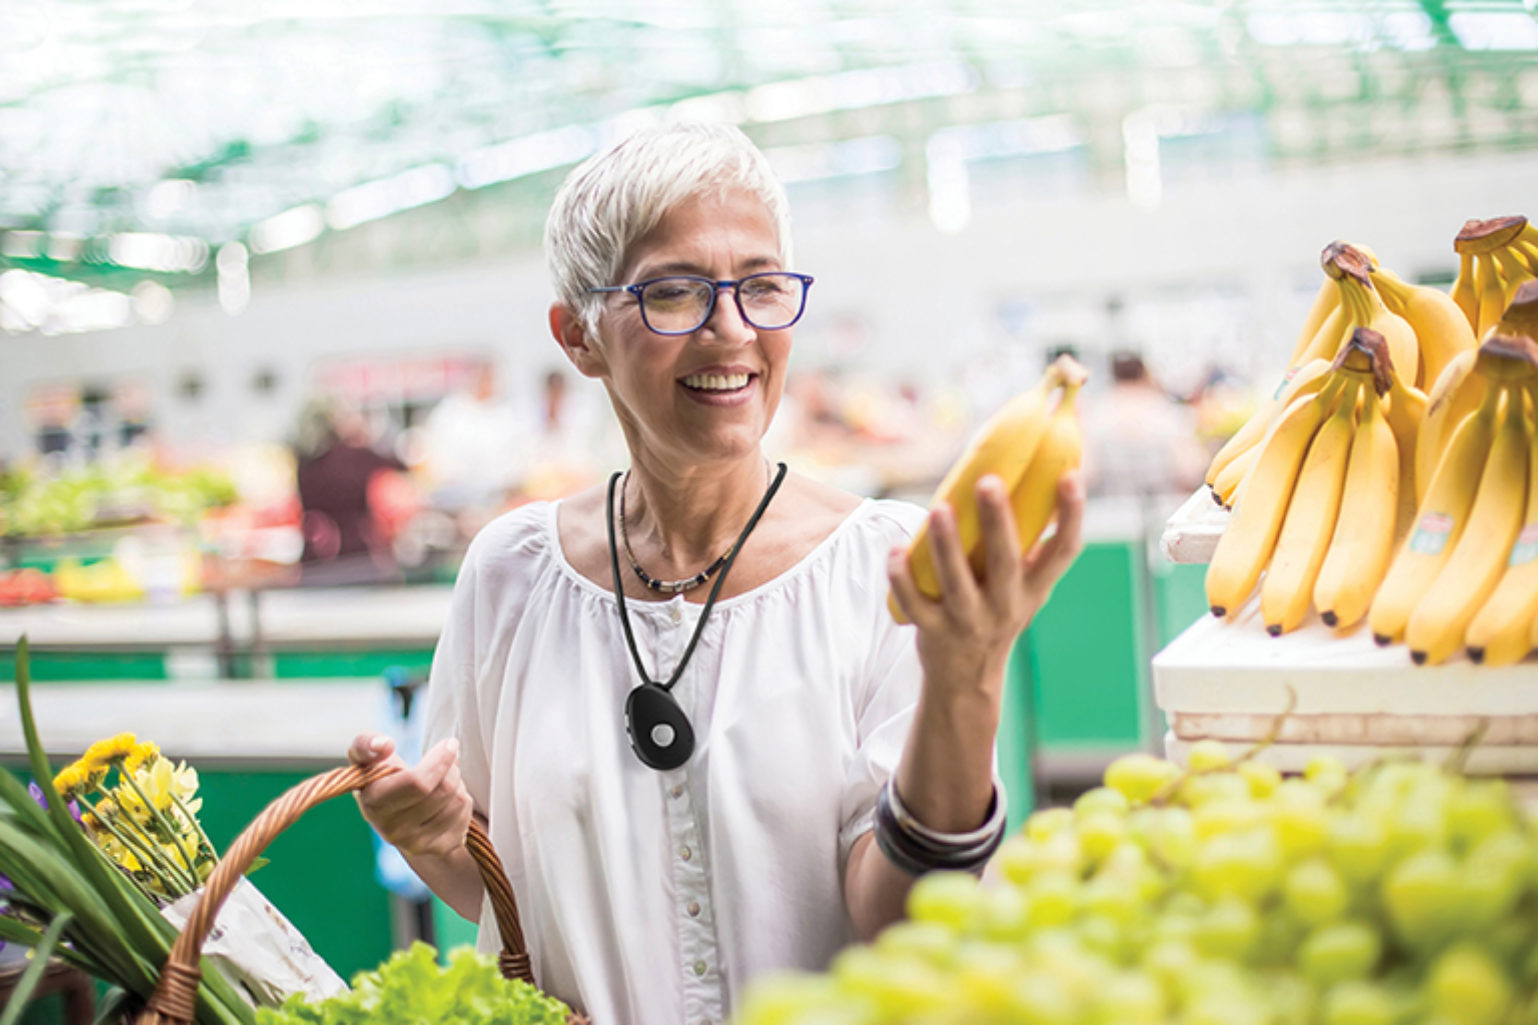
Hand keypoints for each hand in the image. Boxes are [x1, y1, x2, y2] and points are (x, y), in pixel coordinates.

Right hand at [349, 732, 472, 859]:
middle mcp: (393, 830)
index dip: (440, 760)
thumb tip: (384, 745)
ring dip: (457, 783)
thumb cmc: (381, 777)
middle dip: (451, 767)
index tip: (449, 744)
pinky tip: (446, 800)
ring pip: (459, 800)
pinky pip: (465, 815)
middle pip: (444, 789)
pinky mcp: (439, 849)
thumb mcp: (366, 756)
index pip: (418, 782)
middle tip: (447, 758)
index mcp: (374, 804)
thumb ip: (366, 744)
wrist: (393, 814)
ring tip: (441, 781)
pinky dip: (463, 801)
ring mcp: (417, 844)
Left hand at [887, 471, 1084, 696]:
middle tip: (987, 482)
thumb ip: (1028, 541)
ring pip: (958, 584)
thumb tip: (1030, 471)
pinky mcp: (934, 631)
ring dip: (947, 546)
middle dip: (998, 522)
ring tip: (939, 508)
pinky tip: (896, 550)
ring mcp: (969, 621)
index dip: (1071, 514)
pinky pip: (914, 604)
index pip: (1064, 551)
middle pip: (1006, 563)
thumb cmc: (997, 608)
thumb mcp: (1023, 584)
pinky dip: (902, 578)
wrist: (968, 676)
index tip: (1070, 475)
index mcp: (1034, 587)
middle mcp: (1006, 606)